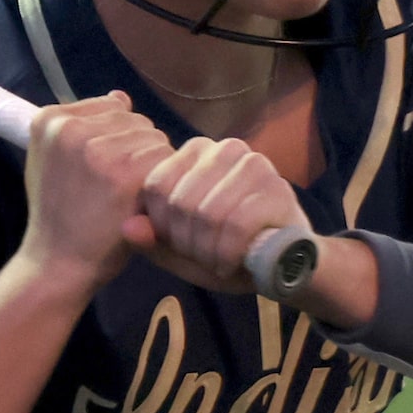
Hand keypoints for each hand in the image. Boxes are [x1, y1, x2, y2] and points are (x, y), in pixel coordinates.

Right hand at [14, 94, 174, 294]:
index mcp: (49, 121)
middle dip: (135, 150)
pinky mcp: (125, 174)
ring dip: (151, 166)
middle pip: (136, 121)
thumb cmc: (57, 213)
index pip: (112, 107)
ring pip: (154, 138)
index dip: (116, 139)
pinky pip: (166, 160)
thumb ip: (81, 126)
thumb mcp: (51, 160)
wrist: (56, 262)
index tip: (99, 170)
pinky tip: (142, 203)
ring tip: (127, 196)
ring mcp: (98, 150)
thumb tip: (121, 97)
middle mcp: (71, 129)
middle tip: (114, 188)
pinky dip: (163, 183)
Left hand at [125, 136, 310, 294]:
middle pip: (180, 203)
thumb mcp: (181, 251)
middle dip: (187, 243)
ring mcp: (253, 164)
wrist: (285, 264)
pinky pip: (235, 227)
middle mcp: (223, 148)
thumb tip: (127, 228)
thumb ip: (152, 240)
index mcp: (194, 153)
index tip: (181, 245)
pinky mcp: (277, 187)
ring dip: (209, 252)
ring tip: (220, 259)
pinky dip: (229, 255)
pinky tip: (234, 262)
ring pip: (207, 215)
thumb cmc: (227, 251)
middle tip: (205, 256)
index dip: (162, 227)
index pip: (156, 186)